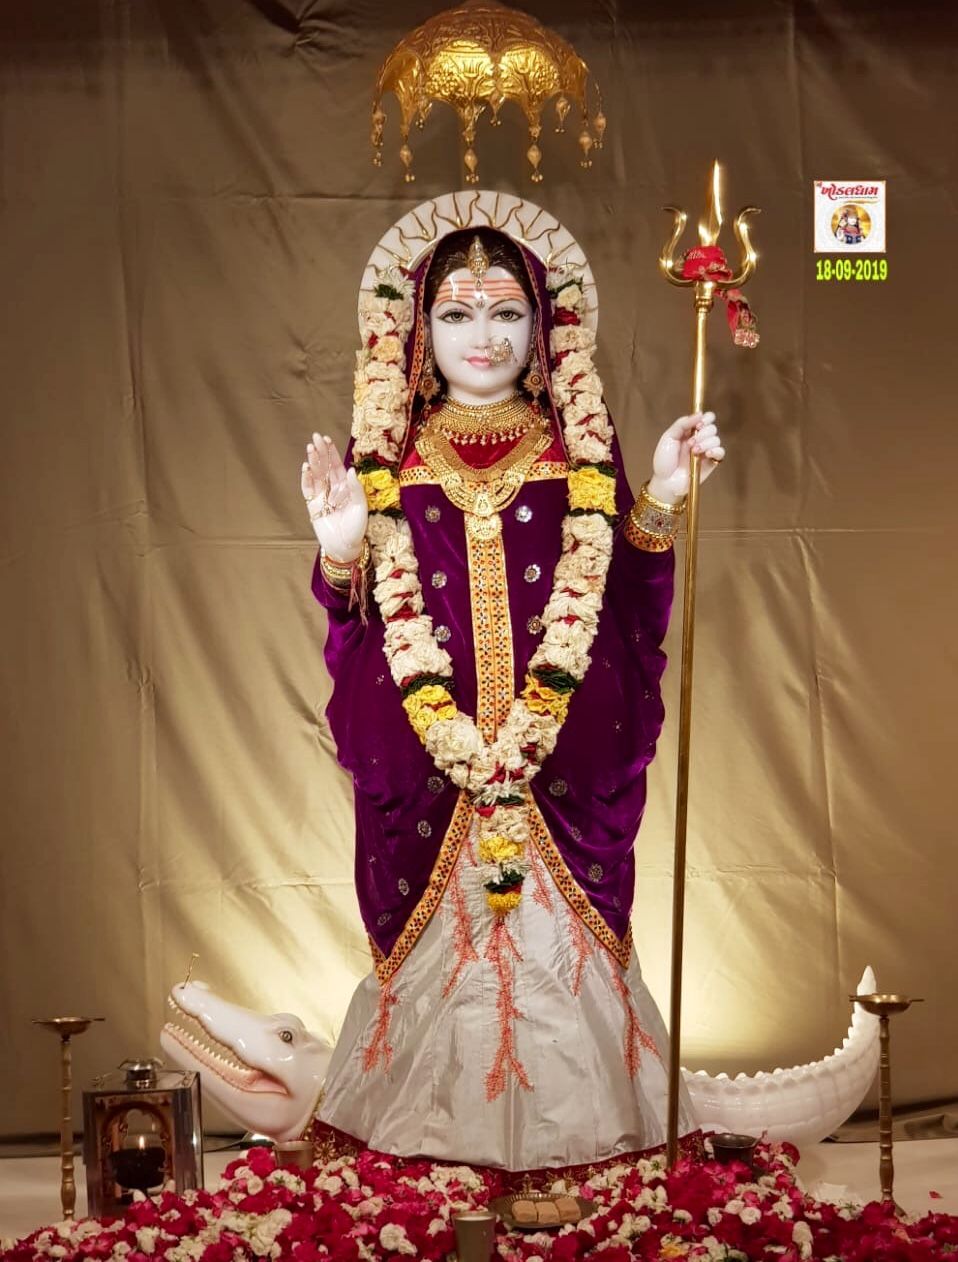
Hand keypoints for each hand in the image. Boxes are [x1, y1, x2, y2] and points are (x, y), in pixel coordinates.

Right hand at [301, 433, 367, 561]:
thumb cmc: (356, 528)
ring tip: (310, 448)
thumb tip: (350, 469)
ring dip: (313, 461)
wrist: (344, 546)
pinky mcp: (313, 505)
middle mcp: (333, 489)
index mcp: (346, 487)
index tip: (326, 439)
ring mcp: (322, 496)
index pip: (337, 465)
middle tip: (315, 437)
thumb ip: (355, 489)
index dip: (332, 453)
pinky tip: (306, 466)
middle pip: (325, 466)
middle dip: (320, 452)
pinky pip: (308, 488)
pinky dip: (306, 478)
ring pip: (316, 475)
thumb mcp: (360, 507)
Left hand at [647, 411, 725, 504]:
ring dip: (705, 443)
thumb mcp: (669, 437)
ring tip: (694, 451)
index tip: (697, 425)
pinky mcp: (711, 463)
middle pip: (712, 427)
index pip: (706, 418)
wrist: (665, 481)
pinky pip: (721, 452)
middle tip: (691, 443)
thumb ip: (682, 423)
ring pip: (716, 439)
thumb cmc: (664, 461)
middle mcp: (699, 440)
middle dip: (702, 433)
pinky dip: (715, 450)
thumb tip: (699, 413)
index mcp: (690, 432)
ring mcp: (705, 451)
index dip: (705, 418)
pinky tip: (706, 454)